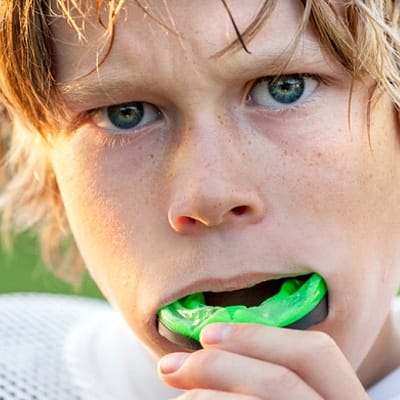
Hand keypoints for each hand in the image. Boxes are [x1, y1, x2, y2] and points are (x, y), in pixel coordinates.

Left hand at [158, 323, 368, 398]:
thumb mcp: (288, 393)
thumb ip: (266, 377)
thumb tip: (210, 346)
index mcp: (344, 399)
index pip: (316, 353)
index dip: (258, 336)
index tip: (207, 334)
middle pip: (282, 379)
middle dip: (218, 365)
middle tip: (170, 366)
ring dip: (206, 397)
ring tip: (179, 399)